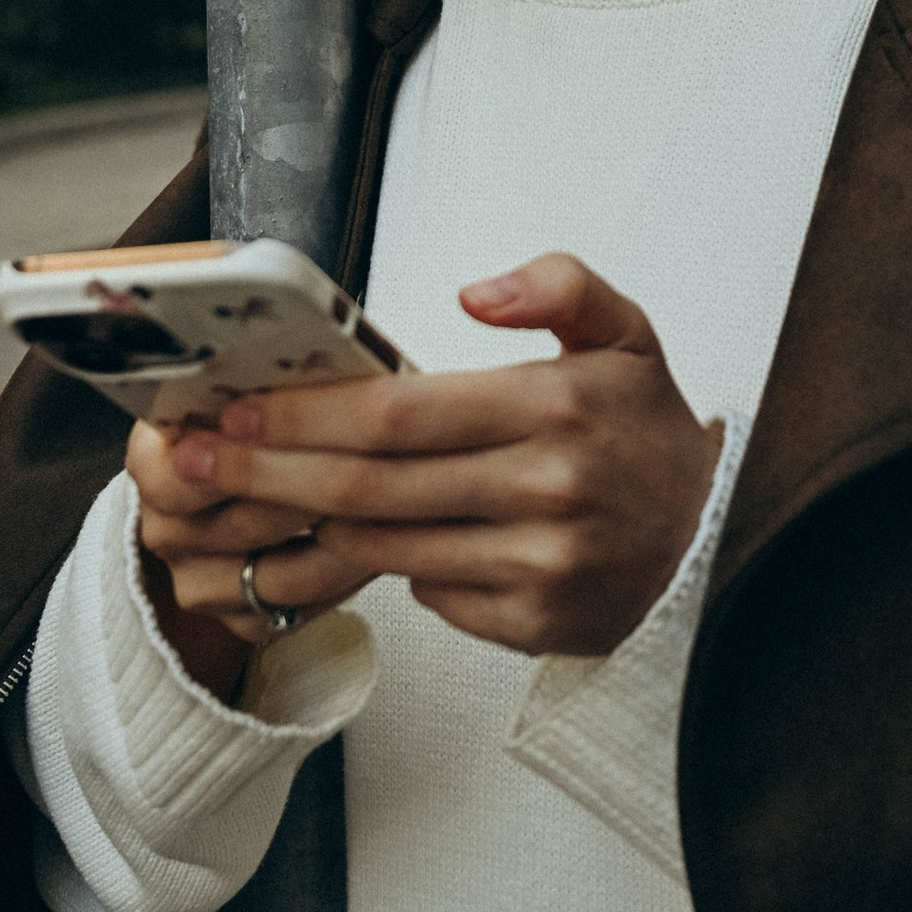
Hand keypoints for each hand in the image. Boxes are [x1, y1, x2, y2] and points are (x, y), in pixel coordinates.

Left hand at [144, 255, 723, 661]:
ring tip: (239, 498)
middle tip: (192, 459)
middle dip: (267, 472)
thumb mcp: (626, 331)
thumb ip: (558, 286)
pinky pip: (431, 597)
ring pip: (388, 547)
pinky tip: (352, 540)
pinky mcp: (536, 626)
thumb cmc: (645, 427)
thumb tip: (474, 292)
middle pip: (372, 487)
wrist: (719, 537)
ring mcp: (540, 567)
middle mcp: (548, 490)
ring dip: (305, 523)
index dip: (305, 415)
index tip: (234, 408)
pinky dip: (390, 567)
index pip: (400, 414)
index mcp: (557, 406)